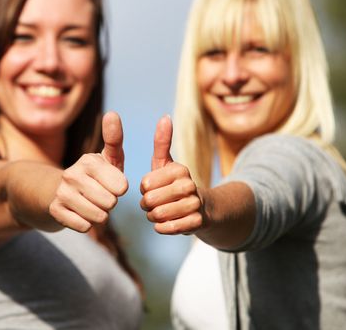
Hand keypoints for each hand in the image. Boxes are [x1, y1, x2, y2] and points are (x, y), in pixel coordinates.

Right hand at [49, 111, 127, 231]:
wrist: (56, 192)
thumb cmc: (93, 176)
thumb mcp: (107, 158)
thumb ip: (114, 139)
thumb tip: (112, 113)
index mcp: (89, 160)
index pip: (121, 187)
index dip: (119, 190)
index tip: (110, 183)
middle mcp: (73, 174)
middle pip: (110, 203)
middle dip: (109, 204)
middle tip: (99, 196)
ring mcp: (62, 193)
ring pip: (98, 217)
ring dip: (98, 216)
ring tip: (90, 204)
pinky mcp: (55, 211)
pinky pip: (84, 227)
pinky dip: (86, 224)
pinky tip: (78, 214)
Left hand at [140, 115, 203, 234]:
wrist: (202, 207)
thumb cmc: (174, 183)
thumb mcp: (166, 162)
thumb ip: (162, 141)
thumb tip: (165, 116)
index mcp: (179, 169)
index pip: (145, 183)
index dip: (143, 189)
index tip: (150, 188)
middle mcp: (189, 185)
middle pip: (151, 200)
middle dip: (147, 204)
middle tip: (151, 204)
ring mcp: (195, 204)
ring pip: (160, 214)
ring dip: (154, 216)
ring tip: (157, 213)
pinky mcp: (198, 222)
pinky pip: (171, 227)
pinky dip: (163, 227)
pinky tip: (164, 223)